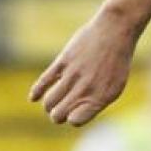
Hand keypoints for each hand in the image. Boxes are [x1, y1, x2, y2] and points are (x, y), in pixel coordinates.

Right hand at [28, 8, 138, 125]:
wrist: (116, 30)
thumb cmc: (116, 59)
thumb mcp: (116, 83)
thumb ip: (96, 101)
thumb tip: (72, 116)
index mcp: (102, 96)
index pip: (76, 120)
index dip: (72, 118)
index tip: (75, 112)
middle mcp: (87, 88)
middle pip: (58, 115)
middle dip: (57, 115)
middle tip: (61, 109)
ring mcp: (74, 74)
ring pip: (49, 102)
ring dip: (49, 105)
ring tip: (54, 102)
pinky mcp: (63, 61)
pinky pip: (43, 82)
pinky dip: (35, 92)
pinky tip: (33, 97)